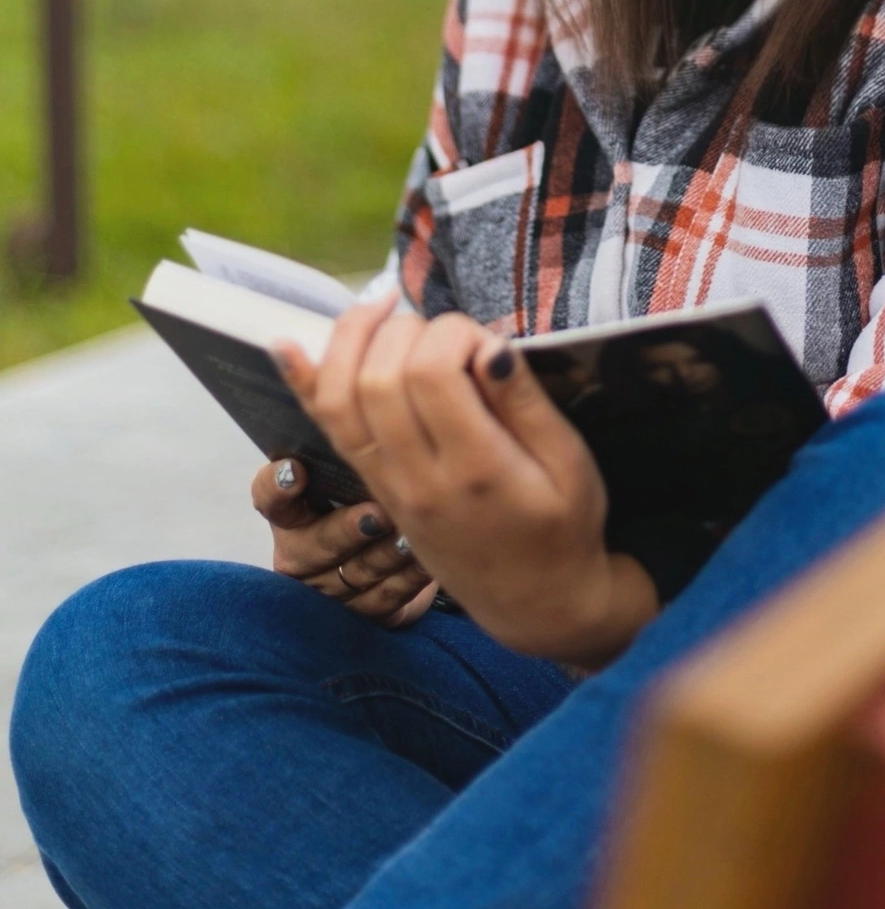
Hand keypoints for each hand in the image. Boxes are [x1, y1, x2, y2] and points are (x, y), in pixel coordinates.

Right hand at [251, 454, 437, 627]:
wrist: (393, 552)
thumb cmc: (367, 494)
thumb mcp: (351, 470)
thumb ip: (350, 441)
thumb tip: (351, 397)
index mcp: (291, 512)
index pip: (270, 496)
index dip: (278, 486)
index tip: (295, 470)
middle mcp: (302, 553)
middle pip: (316, 545)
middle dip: (347, 529)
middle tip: (378, 512)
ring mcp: (333, 589)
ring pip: (358, 572)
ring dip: (388, 553)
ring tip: (411, 535)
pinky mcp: (367, 613)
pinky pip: (388, 598)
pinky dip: (411, 578)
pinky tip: (430, 560)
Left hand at [274, 296, 658, 667]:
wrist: (533, 601)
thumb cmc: (564, 525)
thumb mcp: (571, 464)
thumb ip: (526, 402)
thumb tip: (488, 344)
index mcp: (477, 469)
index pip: (433, 374)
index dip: (453, 333)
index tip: (484, 340)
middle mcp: (419, 478)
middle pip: (380, 376)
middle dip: (408, 329)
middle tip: (447, 333)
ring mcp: (387, 485)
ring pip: (340, 397)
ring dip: (352, 338)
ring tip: (383, 307)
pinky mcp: (373, 487)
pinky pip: (326, 429)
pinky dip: (303, 382)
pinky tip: (288, 344)